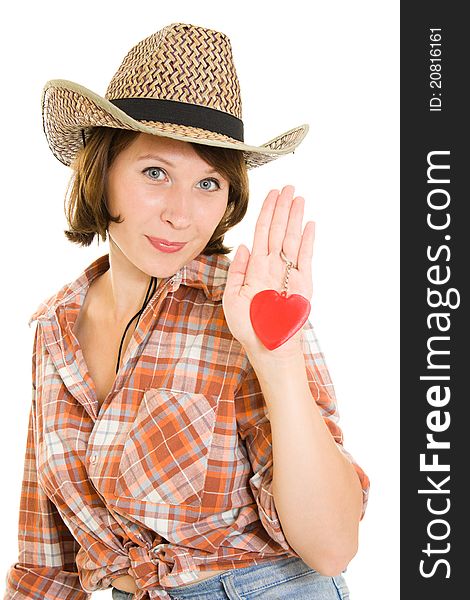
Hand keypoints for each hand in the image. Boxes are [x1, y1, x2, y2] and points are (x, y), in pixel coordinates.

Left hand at [222, 185, 314, 358]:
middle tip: (287, 187)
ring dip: (295, 218)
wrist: (267, 347)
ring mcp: (289, 273)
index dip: (266, 213)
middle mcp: (272, 266)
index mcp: (255, 268)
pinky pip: (305, 257)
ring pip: (292, 239)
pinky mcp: (303, 283)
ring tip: (298, 198)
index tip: (271, 195)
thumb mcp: (232, 297)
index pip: (261, 233)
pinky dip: (308, 241)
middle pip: (278, 230)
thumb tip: (243, 247)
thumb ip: (237, 271)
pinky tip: (309, 224)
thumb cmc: (248, 326)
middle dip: (282, 208)